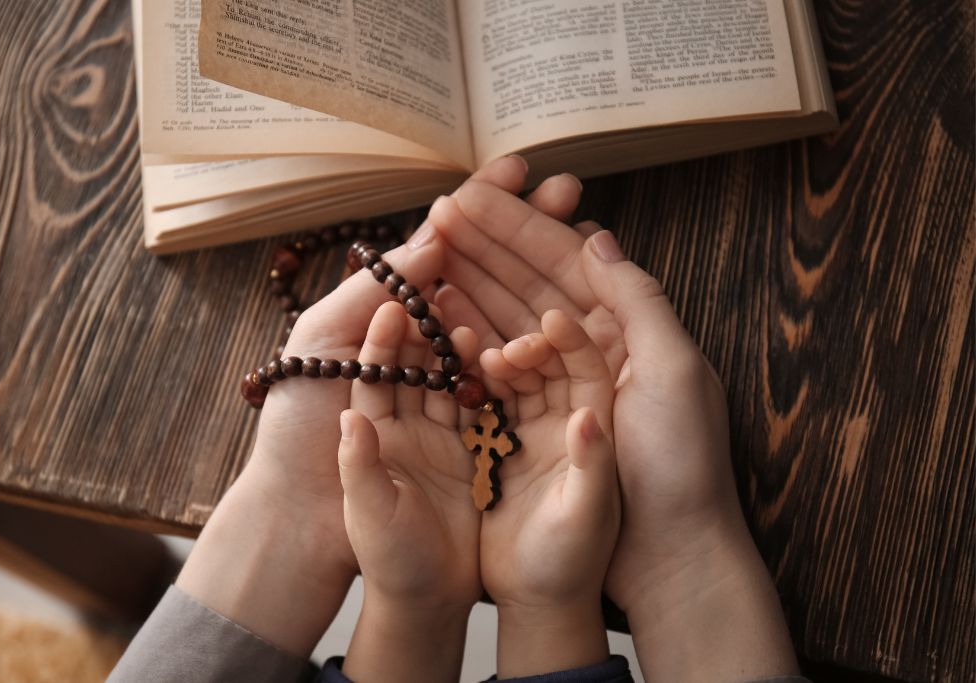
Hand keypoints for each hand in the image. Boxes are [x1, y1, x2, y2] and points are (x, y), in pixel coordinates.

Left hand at [171, 156, 581, 657]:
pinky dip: (532, 347)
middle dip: (522, 232)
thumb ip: (370, 297)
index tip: (519, 172)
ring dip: (538, 277)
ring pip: (501, 323)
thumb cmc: (295, 432)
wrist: (303, 528)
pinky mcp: (470, 437)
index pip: (439, 252)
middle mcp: (421, 348)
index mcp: (381, 319)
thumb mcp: (321, 348)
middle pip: (482, 279)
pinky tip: (564, 315)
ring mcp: (449, 391)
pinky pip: (503, 386)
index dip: (480, 211)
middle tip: (566, 189)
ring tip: (577, 236)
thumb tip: (427, 247)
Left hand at [336, 302, 481, 681]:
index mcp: (368, 433)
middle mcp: (401, 431)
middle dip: (425, 331)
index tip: (397, 301)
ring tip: (471, 324)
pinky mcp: (470, 458)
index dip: (383, 337)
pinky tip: (499, 361)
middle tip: (443, 294)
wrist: (423, 603)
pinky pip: (477, 412)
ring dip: (456, 353)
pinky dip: (484, 387)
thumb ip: (359, 462)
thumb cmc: (383, 556)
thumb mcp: (364, 507)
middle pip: (412, 368)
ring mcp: (437, 442)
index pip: (372, 371)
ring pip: (446, 384)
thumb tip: (352, 418)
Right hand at [431, 173, 798, 680]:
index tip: (472, 199)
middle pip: (529, 286)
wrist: (667, 560)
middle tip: (437, 213)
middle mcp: (592, 353)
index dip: (518, 229)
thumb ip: (638, 301)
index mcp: (627, 331)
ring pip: (507, 325)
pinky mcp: (532, 429)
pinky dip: (467, 346)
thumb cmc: (683, 466)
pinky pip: (495, 378)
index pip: (564, 265)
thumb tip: (595, 236)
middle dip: (485, 247)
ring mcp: (558, 391)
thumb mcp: (675, 373)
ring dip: (470, 287)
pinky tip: (438, 321)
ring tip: (428, 255)